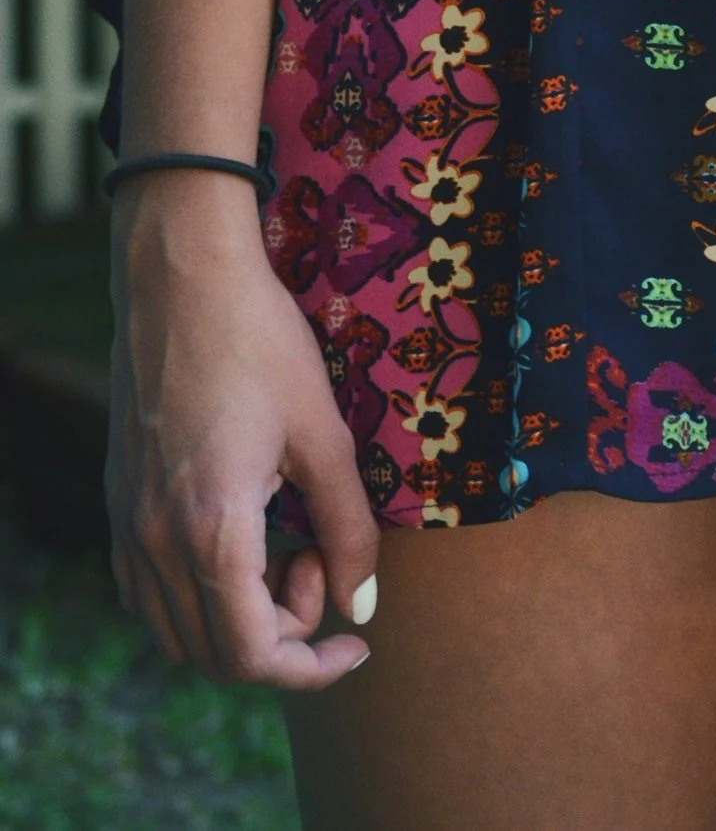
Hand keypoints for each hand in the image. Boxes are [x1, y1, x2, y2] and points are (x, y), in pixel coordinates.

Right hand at [107, 170, 379, 688]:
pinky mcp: (120, 502)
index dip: (313, 667)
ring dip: (241, 614)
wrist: (183, 279)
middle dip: (285, 632)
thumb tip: (363, 607)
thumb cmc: (260, 345)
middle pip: (214, 654)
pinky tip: (248, 534)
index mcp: (209, 531)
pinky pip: (151, 590)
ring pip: (178, 628)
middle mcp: (154, 543)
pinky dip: (203, 591)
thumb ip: (349, 529)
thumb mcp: (324, 434)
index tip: (358, 641)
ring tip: (290, 541)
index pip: (252, 654)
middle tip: (323, 557)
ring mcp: (128, 525)